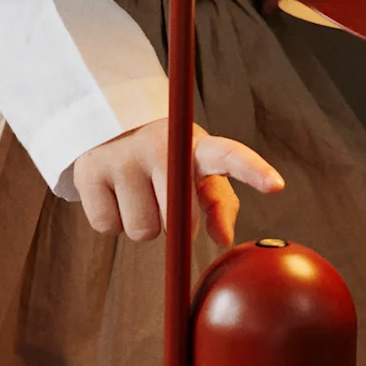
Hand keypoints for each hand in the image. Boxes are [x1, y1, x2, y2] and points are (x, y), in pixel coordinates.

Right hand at [71, 117, 282, 247]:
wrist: (105, 127)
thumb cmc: (164, 159)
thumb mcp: (195, 171)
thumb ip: (218, 203)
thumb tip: (223, 239)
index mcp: (195, 144)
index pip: (229, 156)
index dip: (253, 171)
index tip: (276, 185)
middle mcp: (159, 144)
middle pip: (175, 220)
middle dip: (171, 223)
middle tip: (160, 197)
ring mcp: (122, 156)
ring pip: (141, 231)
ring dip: (140, 225)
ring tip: (134, 193)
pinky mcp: (89, 171)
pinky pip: (107, 227)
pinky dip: (112, 222)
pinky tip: (112, 193)